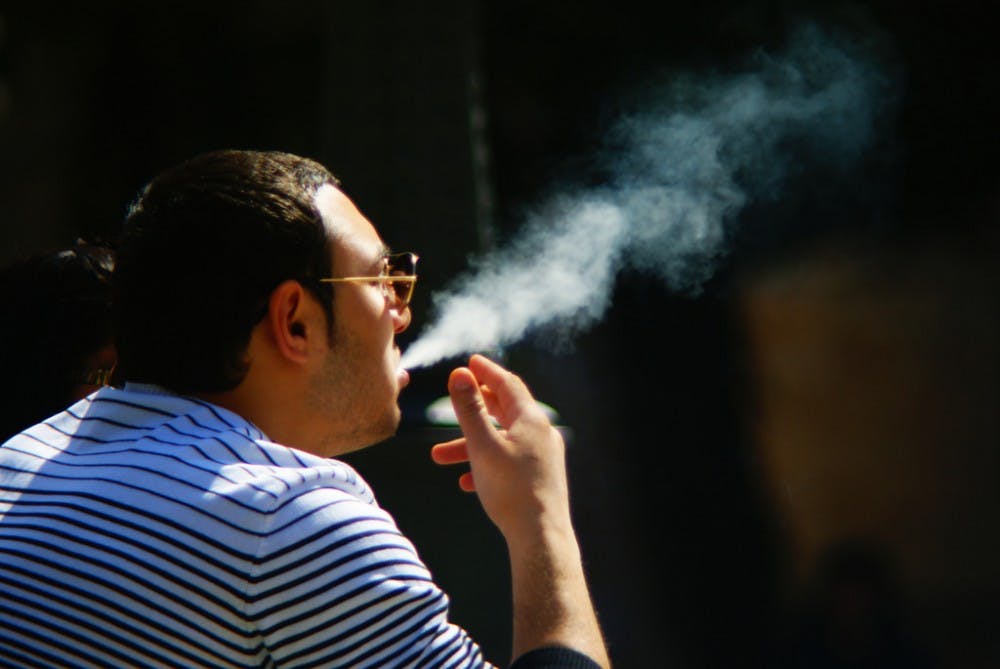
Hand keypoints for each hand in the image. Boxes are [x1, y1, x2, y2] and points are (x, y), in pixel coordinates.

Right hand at [431, 354, 571, 542]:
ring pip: (502, 440)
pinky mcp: (541, 478)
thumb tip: (460, 374)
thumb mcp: (482, 446)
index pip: (507, 384)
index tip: (470, 362)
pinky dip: (487, 463)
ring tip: (439, 457)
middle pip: (505, 410)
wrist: (539, 538)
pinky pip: (509, 462)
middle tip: (456, 398)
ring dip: (471, 444)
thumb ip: (469, 409)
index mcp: (531, 420)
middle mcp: (541, 434)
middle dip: (474, 409)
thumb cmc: (510, 490)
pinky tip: (467, 482)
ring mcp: (543, 457)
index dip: (486, 372)